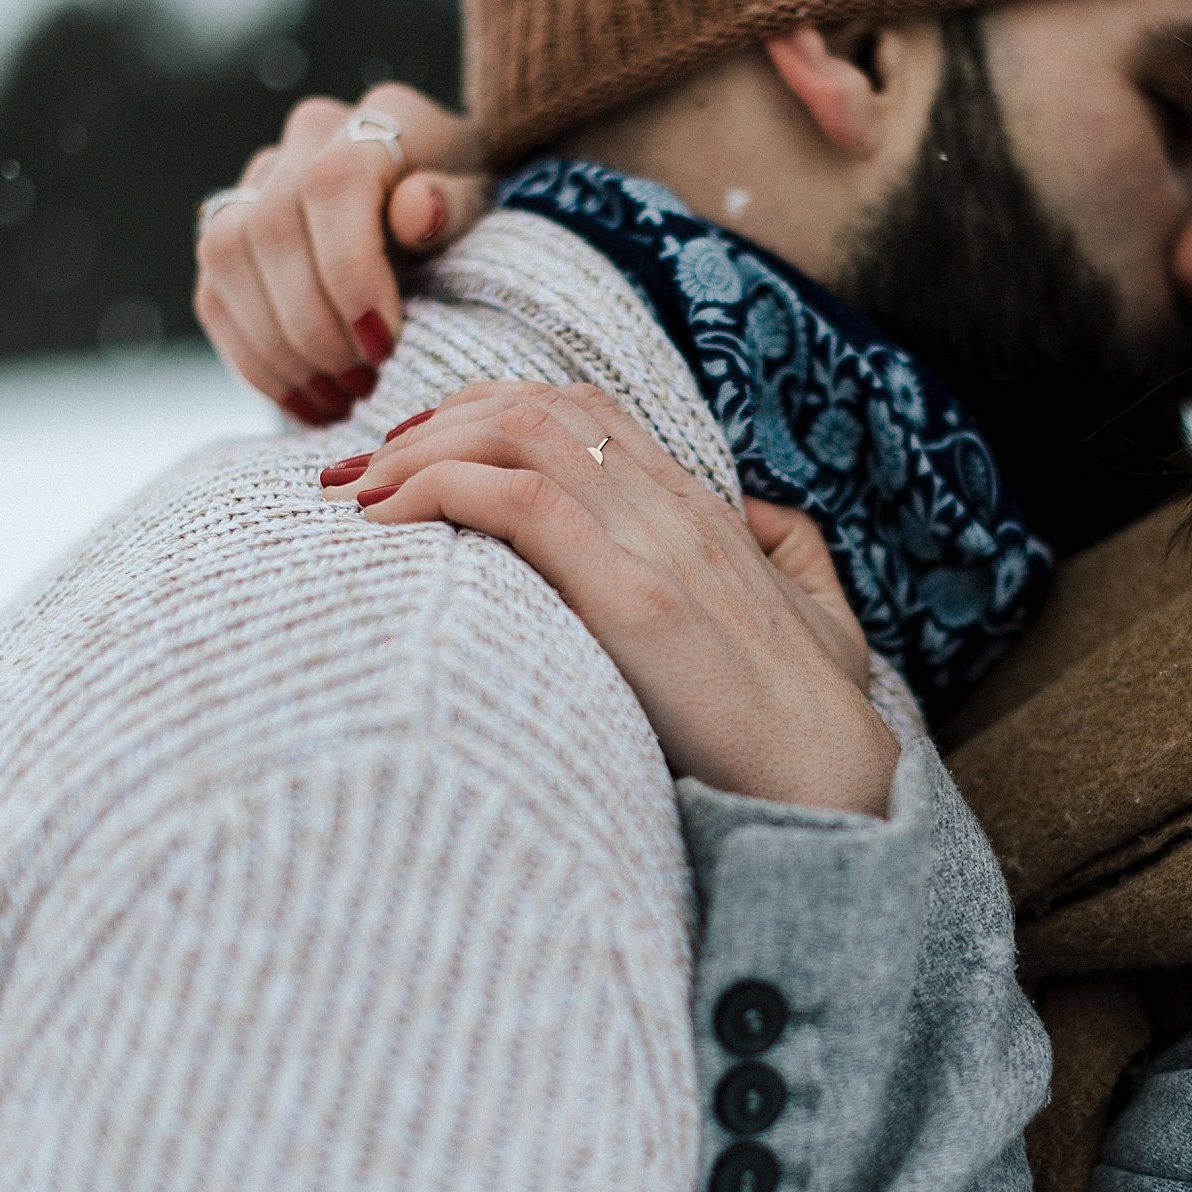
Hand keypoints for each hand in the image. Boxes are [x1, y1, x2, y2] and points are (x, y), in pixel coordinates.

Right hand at [193, 83, 493, 427]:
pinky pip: (214, 296)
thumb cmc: (473, 218)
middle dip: (315, 325)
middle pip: (270, 228)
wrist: (447, 213)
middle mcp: (307, 137)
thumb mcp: (488, 210)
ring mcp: (258, 181)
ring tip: (342, 400)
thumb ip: (456, 205)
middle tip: (366, 384)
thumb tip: (413, 212)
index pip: (333, 182)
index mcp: (381, 119)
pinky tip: (307, 402)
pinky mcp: (229, 232)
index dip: (348, 270)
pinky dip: (256, 362)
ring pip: (227, 259)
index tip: (384, 344)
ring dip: (280, 348)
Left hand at [326, 382, 900, 815]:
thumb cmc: (814, 713)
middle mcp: (676, 509)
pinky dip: (440, 492)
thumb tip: (762, 514)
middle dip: (435, 423)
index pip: (585, 409)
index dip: (491, 408)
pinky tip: (389, 523)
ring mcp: (657, 547)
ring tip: (360, 495)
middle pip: (538, 405)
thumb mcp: (823, 613)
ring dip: (422, 451)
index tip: (423, 449)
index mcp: (703, 510)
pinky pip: (522, 500)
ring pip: (521, 432)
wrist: (831, 785)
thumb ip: (791, 550)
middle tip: (363, 473)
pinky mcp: (636, 601)